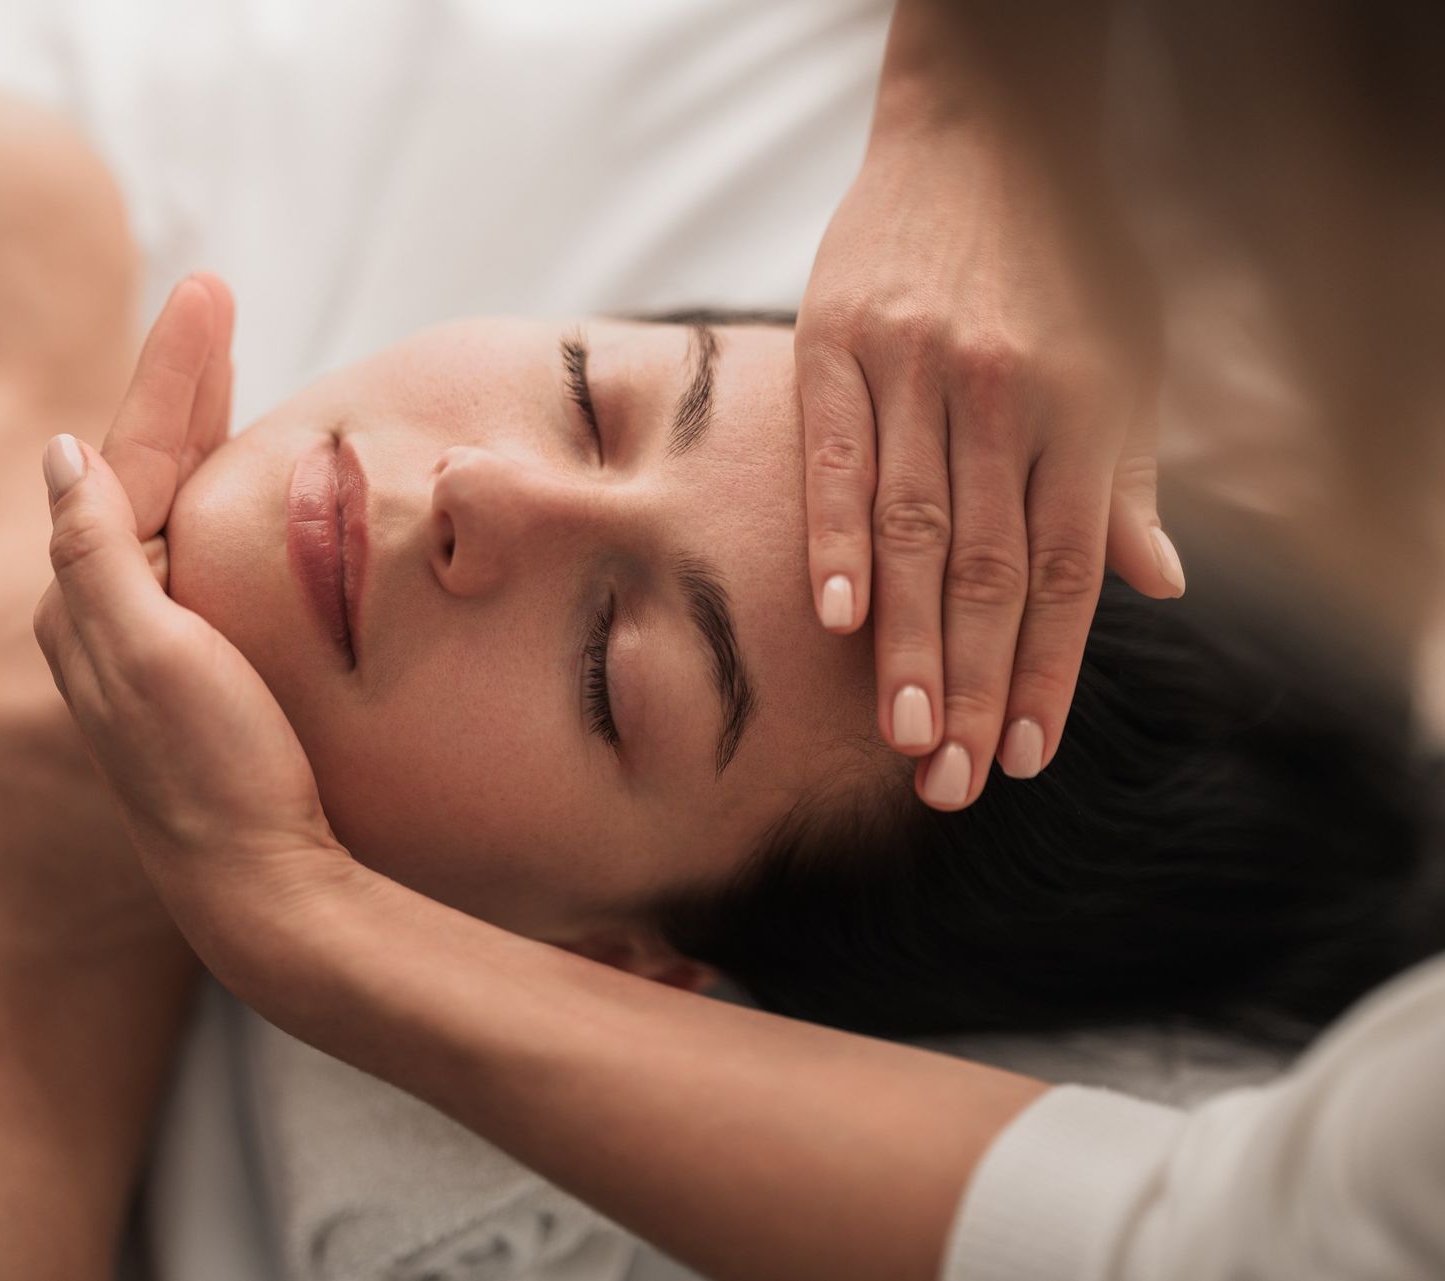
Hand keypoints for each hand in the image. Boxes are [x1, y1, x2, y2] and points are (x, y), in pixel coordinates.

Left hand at [32, 275, 349, 926]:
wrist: (259, 882)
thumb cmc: (211, 769)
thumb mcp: (147, 655)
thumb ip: (99, 555)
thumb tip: (63, 456)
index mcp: (91, 597)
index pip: (130, 456)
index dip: (171, 374)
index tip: (207, 292)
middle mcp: (110, 611)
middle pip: (145, 468)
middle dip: (182, 384)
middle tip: (213, 301)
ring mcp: (153, 639)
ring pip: (171, 504)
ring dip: (195, 430)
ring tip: (222, 366)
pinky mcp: (194, 666)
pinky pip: (194, 549)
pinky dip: (210, 494)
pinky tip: (230, 484)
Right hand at [796, 112, 1181, 810]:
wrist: (980, 131)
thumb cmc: (1063, 256)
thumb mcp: (1130, 358)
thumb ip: (1129, 477)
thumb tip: (1161, 586)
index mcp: (1086, 408)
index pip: (1067, 570)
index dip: (1045, 669)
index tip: (1020, 756)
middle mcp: (1009, 394)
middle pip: (986, 568)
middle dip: (968, 684)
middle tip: (946, 782)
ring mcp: (920, 367)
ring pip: (911, 528)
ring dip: (905, 642)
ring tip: (898, 735)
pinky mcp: (838, 339)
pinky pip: (834, 455)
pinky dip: (834, 537)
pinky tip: (833, 618)